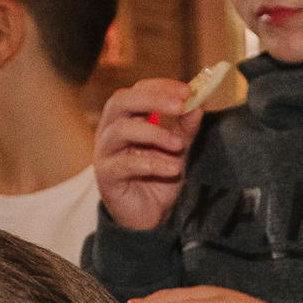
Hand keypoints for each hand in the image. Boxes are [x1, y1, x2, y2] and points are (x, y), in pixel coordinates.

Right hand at [96, 79, 203, 230]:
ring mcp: (105, 153)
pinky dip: (152, 163)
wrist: (150, 216)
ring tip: (179, 145)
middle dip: (152, 99)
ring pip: (120, 130)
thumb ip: (185, 127)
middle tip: (180, 105)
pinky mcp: (106, 176)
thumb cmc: (159, 177)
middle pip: (121, 101)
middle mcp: (110, 130)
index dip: (160, 87)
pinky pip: (124, 164)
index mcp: (126, 118)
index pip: (137, 90)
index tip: (186, 90)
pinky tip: (173, 168)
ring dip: (154, 133)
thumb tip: (197, 104)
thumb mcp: (178, 149)